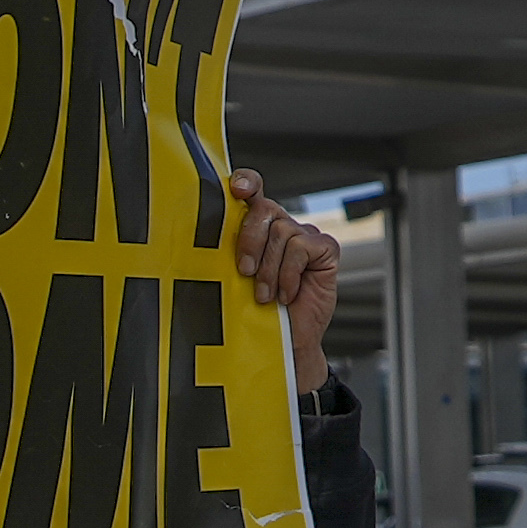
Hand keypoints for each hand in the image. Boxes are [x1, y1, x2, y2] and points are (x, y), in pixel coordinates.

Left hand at [230, 169, 342, 397]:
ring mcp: (306, 236)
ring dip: (269, 269)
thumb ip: (228, 253)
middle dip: (250, 240)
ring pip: (282, 231)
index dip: (246, 182)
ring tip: (265, 294)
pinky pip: (302, 247)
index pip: (252, 191)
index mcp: (258, 228)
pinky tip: (287, 293)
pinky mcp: (325, 250)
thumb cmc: (256, 314)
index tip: (235, 189)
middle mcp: (282, 226)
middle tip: (244, 271)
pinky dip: (290, 273)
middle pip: (264, 209)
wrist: (285, 345)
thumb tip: (201, 237)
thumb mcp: (234, 279)